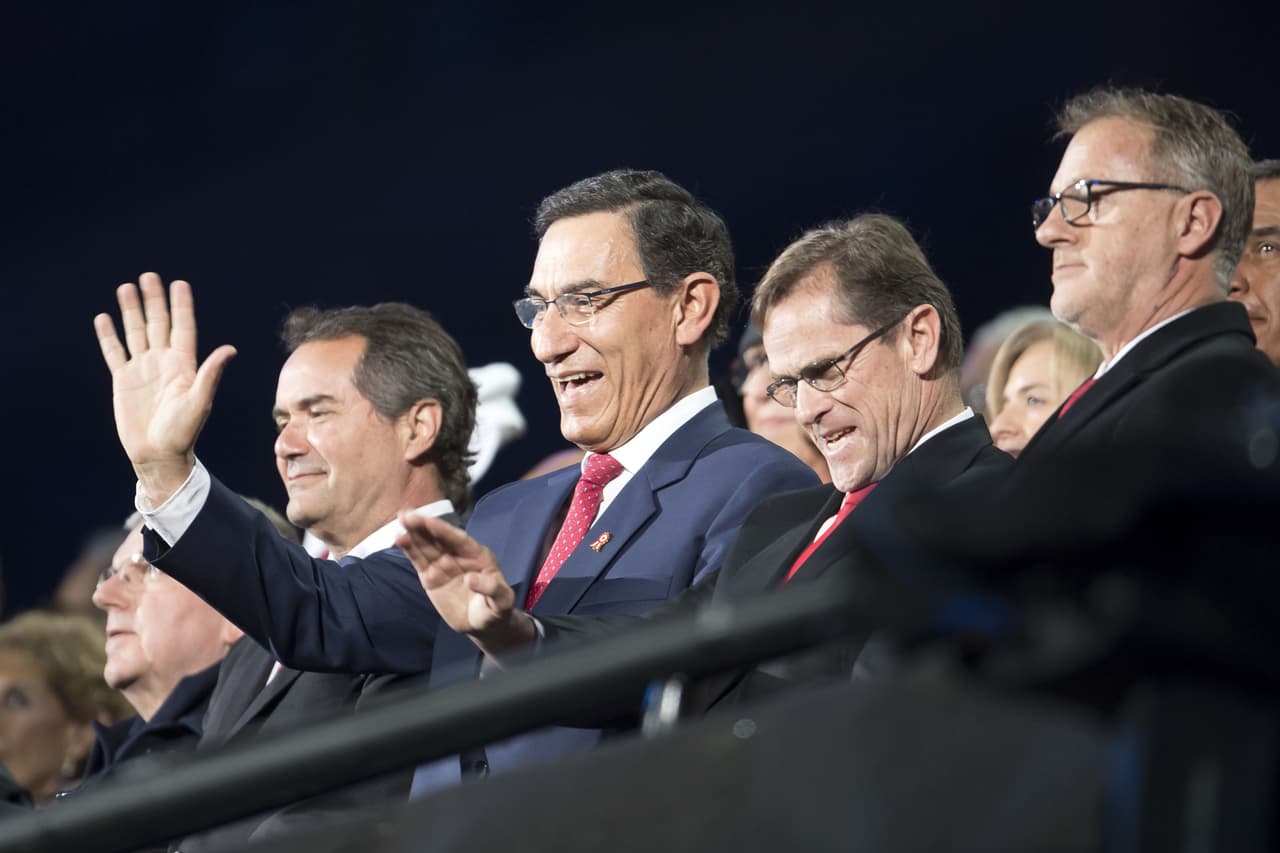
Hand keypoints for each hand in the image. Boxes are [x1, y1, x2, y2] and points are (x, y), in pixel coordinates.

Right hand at [94, 273, 235, 504]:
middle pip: (158, 324)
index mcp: (184, 365)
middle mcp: (164, 362)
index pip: (183, 328)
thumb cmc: (184, 432)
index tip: (179, 283)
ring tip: (126, 288)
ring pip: (136, 333)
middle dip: (154, 300)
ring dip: (131, 311)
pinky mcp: (124, 381)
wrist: (159, 454)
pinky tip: (104, 319)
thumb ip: (211, 374)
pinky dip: (109, 336)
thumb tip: (229, 349)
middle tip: (148, 276)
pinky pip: (115, 353)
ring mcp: (143, 370)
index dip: (181, 306)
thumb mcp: (200, 401)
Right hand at [396, 511, 535, 653]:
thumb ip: (492, 589)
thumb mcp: (502, 601)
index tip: (429, 522)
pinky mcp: (431, 576)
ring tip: (400, 522)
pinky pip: (419, 561)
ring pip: (426, 547)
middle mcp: (459, 555)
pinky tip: (400, 539)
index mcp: (478, 554)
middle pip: (439, 538)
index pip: (458, 539)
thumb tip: (470, 579)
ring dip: (413, 534)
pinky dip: (410, 550)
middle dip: (423, 525)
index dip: (443, 530)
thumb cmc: (496, 609)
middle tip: (406, 514)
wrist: (482, 624)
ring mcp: (443, 564)